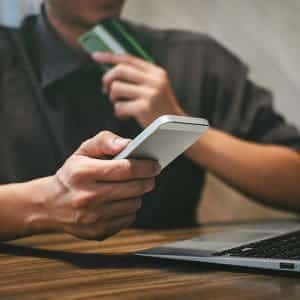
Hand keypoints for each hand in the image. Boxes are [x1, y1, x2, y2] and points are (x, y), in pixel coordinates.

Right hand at [43, 131, 159, 240]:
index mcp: (83, 173)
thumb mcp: (83, 151)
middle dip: (147, 180)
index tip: (155, 164)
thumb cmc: (72, 174)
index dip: (145, 166)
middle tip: (150, 175)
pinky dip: (129, 209)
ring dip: (137, 194)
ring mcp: (93, 217)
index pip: (125, 168)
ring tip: (131, 187)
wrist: (50, 204)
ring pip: (134, 204)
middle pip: (134, 188)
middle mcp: (87, 197)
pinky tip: (120, 201)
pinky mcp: (98, 232)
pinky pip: (128, 219)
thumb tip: (128, 144)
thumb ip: (105, 141)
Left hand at [93, 52, 184, 127]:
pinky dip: (118, 112)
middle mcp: (154, 80)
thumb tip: (113, 72)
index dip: (110, 57)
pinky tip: (126, 116)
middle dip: (107, 79)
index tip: (96, 56)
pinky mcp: (144, 108)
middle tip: (105, 89)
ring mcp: (150, 94)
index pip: (129, 59)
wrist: (175, 128)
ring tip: (119, 104)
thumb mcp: (155, 88)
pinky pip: (119, 106)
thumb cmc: (160, 109)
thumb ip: (139, 78)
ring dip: (113, 98)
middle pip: (120, 70)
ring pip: (116, 88)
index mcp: (156, 72)